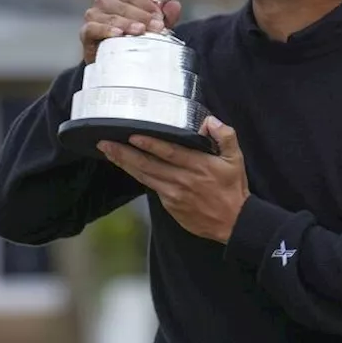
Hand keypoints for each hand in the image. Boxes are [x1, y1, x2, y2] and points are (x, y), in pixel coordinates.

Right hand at [80, 0, 182, 63]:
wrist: (113, 63)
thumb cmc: (133, 39)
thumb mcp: (153, 28)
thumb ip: (165, 16)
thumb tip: (175, 5)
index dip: (149, 1)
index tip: (161, 13)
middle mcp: (106, 0)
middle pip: (124, 1)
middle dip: (142, 14)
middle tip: (157, 26)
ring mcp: (94, 15)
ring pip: (111, 14)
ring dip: (127, 22)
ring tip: (140, 30)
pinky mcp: (86, 31)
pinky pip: (94, 28)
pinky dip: (106, 30)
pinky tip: (118, 34)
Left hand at [98, 116, 248, 243]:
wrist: (234, 222)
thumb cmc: (233, 189)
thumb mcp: (236, 159)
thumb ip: (225, 135)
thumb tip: (209, 121)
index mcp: (198, 166)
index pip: (169, 152)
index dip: (150, 144)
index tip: (132, 136)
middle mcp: (182, 180)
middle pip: (148, 165)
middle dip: (124, 153)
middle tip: (105, 143)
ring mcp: (174, 195)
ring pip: (144, 177)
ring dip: (124, 164)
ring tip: (108, 152)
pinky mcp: (170, 205)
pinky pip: (151, 187)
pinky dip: (137, 176)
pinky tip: (127, 167)